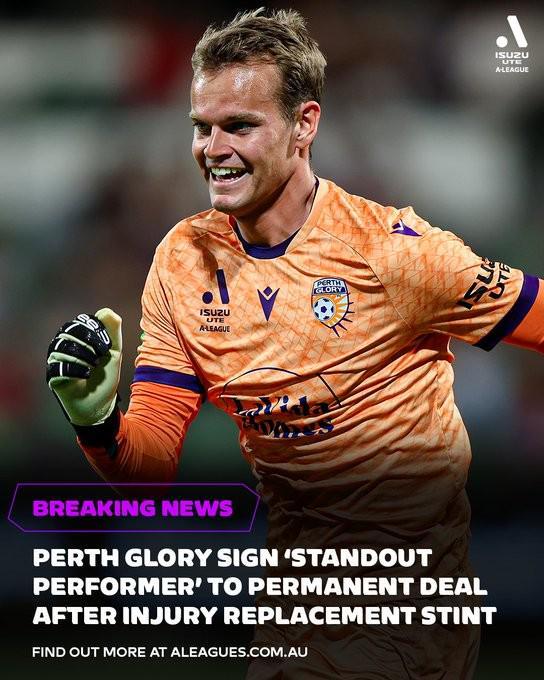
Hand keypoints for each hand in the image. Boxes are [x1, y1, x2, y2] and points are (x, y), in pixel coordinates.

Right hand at [46, 309, 121, 425]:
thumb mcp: (114, 352)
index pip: (80, 323)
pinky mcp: (53, 376)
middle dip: (88, 343)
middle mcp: (63, 346)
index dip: (94, 331)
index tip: (106, 346)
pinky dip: (76, 369)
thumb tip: (106, 311)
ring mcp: (56, 361)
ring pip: (62, 347)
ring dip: (83, 356)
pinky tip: (86, 375)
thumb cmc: (105, 377)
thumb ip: (112, 332)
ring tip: (94, 366)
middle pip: (68, 332)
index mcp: (77, 338)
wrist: (101, 403)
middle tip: (100, 356)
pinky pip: (59, 366)